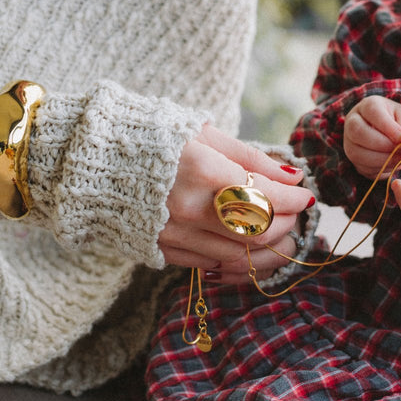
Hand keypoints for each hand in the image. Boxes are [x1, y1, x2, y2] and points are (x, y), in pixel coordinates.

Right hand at [159, 124, 312, 276]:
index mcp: (203, 171)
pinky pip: (213, 266)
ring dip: (270, 249)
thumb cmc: (153, 138)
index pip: (266, 196)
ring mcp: (175, 234)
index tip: (306, 196)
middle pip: (259, 231)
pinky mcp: (162, 251)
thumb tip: (292, 177)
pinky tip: (249, 247)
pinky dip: (239, 259)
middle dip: (286, 223)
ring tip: (282, 234)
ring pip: (241, 256)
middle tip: (294, 213)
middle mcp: (190, 208)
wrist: (94, 161)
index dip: (294, 200)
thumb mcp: (203, 134)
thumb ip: (251, 157)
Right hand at [344, 95, 400, 177]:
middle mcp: (353, 121)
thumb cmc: (400, 123)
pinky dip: (379, 169)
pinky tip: (392, 164)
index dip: (388, 127)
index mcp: (368, 105)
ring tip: (400, 160)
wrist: (391, 136)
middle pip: (357, 131)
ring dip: (381, 160)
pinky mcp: (352, 158)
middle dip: (382, 145)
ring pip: (356, 152)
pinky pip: (361, 167)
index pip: (373, 112)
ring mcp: (349, 140)